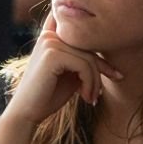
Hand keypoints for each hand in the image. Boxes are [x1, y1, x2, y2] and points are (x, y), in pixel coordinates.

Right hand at [3, 15, 121, 122]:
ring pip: (89, 58)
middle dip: (101, 70)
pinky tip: (86, 98)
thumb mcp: (71, 73)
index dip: (98, 43)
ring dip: (95, 82)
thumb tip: (111, 52)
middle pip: (89, 47)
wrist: (27, 113)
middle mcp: (49, 34)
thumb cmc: (49, 95)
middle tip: (100, 93)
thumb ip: (83, 59)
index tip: (115, 71)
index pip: (80, 30)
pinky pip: (84, 66)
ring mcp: (49, 42)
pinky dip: (89, 84)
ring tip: (92, 98)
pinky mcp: (52, 54)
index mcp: (51, 35)